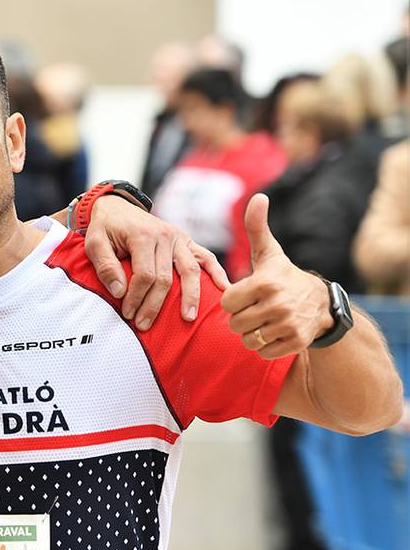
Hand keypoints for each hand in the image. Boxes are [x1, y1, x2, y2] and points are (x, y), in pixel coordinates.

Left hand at [84, 195, 228, 329]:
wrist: (116, 207)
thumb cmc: (104, 228)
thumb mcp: (94, 243)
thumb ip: (105, 266)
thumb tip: (120, 292)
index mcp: (143, 236)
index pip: (145, 275)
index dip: (137, 297)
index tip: (128, 314)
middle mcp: (165, 236)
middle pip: (166, 278)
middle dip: (155, 305)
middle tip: (144, 325)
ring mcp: (178, 238)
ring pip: (190, 270)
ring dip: (190, 296)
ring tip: (188, 318)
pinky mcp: (186, 241)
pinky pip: (205, 257)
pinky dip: (216, 272)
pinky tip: (225, 289)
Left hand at [221, 194, 331, 358]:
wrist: (322, 304)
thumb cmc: (285, 276)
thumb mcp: (269, 253)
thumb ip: (257, 227)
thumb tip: (258, 196)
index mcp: (265, 283)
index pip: (227, 302)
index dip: (233, 300)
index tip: (246, 295)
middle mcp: (277, 305)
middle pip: (235, 323)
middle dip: (241, 318)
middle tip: (256, 309)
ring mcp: (288, 325)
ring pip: (247, 340)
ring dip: (252, 333)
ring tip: (265, 320)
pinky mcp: (295, 343)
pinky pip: (262, 352)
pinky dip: (264, 346)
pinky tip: (274, 332)